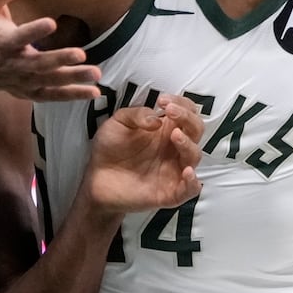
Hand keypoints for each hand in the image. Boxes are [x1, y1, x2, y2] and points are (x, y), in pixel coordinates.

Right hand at [0, 0, 100, 102]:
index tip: (51, 23)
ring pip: (50, 81)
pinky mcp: (31, 91)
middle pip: (39, 64)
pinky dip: (72, 94)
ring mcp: (23, 80)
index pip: (20, 36)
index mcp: (3, 41)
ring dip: (73, 78)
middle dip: (60, 59)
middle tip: (81, 54)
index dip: (35, 31)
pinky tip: (93, 91)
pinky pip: (53, 95)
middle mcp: (14, 64)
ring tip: (96, 74)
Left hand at [80, 94, 204, 213]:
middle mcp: (174, 148)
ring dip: (188, 143)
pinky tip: (187, 171)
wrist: (95, 180)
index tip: (163, 101)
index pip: (186, 112)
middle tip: (171, 111)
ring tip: (175, 135)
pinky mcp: (170, 192)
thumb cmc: (109, 149)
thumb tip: (157, 119)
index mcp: (165, 129)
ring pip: (195, 155)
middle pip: (196, 130)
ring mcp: (174, 169)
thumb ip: (137, 114)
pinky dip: (193, 182)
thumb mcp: (118, 123)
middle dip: (188, 117)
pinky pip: (190, 189)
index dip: (181, 104)